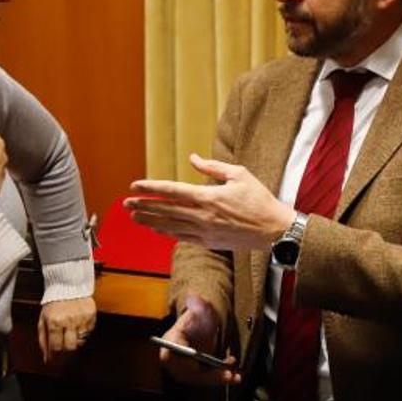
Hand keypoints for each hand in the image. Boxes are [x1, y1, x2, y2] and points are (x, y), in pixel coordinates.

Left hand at [37, 296, 96, 362]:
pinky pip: (89, 331)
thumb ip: (44, 339)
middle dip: (66, 346)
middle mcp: (69, 320)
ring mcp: (81, 318)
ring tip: (71, 329)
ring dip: (75, 339)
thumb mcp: (43, 319)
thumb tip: (47, 358)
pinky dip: (84, 330)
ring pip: (81, 340)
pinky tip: (78, 323)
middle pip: (70, 346)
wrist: (68, 285)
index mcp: (54, 322)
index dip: (55, 351)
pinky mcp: (91, 314)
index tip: (55, 349)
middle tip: (64, 340)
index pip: (56, 347)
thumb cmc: (54, 303)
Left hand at [125, 153, 294, 250]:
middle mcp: (203, 216)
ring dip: (150, 221)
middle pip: (165, 210)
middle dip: (144, 206)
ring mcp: (205, 232)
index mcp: (209, 197)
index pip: (172, 190)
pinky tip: (157, 230)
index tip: (135, 185)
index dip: (151, 188)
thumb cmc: (259, 199)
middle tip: (126, 203)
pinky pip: (182, 238)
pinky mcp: (210, 243)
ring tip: (135, 217)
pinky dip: (167, 233)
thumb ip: (212, 167)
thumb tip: (193, 157)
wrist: (274, 230)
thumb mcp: (239, 174)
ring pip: (170, 226)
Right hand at [159, 294, 239, 385]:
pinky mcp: (194, 376)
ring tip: (235, 376)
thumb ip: (198, 304)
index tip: (197, 357)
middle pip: (188, 371)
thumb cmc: (197, 318)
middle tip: (227, 373)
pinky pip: (207, 381)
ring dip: (218, 378)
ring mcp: (183, 370)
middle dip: (209, 374)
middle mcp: (173, 361)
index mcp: (170, 342)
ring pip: (200, 379)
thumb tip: (195, 296)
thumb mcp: (199, 309)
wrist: (200, 329)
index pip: (173, 353)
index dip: (185, 357)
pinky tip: (235, 377)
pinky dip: (220, 379)